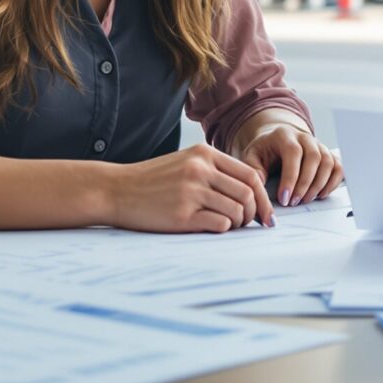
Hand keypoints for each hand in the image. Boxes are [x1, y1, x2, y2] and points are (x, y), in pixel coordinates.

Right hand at [106, 144, 274, 232]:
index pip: (250, 175)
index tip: (267, 214)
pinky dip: (223, 228)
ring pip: (237, 211)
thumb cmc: (153, 180)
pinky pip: (219, 224)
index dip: (264, 197)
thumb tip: (251, 193)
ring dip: (238, 223)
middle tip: (251, 224)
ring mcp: (191, 191)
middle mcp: (200, 169)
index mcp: (204, 154)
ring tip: (228, 225)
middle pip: (248, 194)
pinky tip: (212, 227)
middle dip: (255, 213)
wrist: (116, 190)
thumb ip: (215, 172)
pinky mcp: (182, 214)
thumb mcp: (185, 163)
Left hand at [234, 114, 343, 206]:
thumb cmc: (265, 149)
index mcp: (285, 135)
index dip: (291, 177)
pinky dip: (333, 182)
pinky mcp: (327, 154)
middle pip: (314, 158)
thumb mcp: (252, 156)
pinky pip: (338, 167)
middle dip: (305, 184)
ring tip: (305, 199)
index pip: (293, 153)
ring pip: (328, 162)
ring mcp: (318, 145)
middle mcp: (305, 137)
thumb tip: (259, 189)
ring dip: (319, 185)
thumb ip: (254, 171)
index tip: (284, 198)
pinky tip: (320, 194)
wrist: (277, 139)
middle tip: (294, 202)